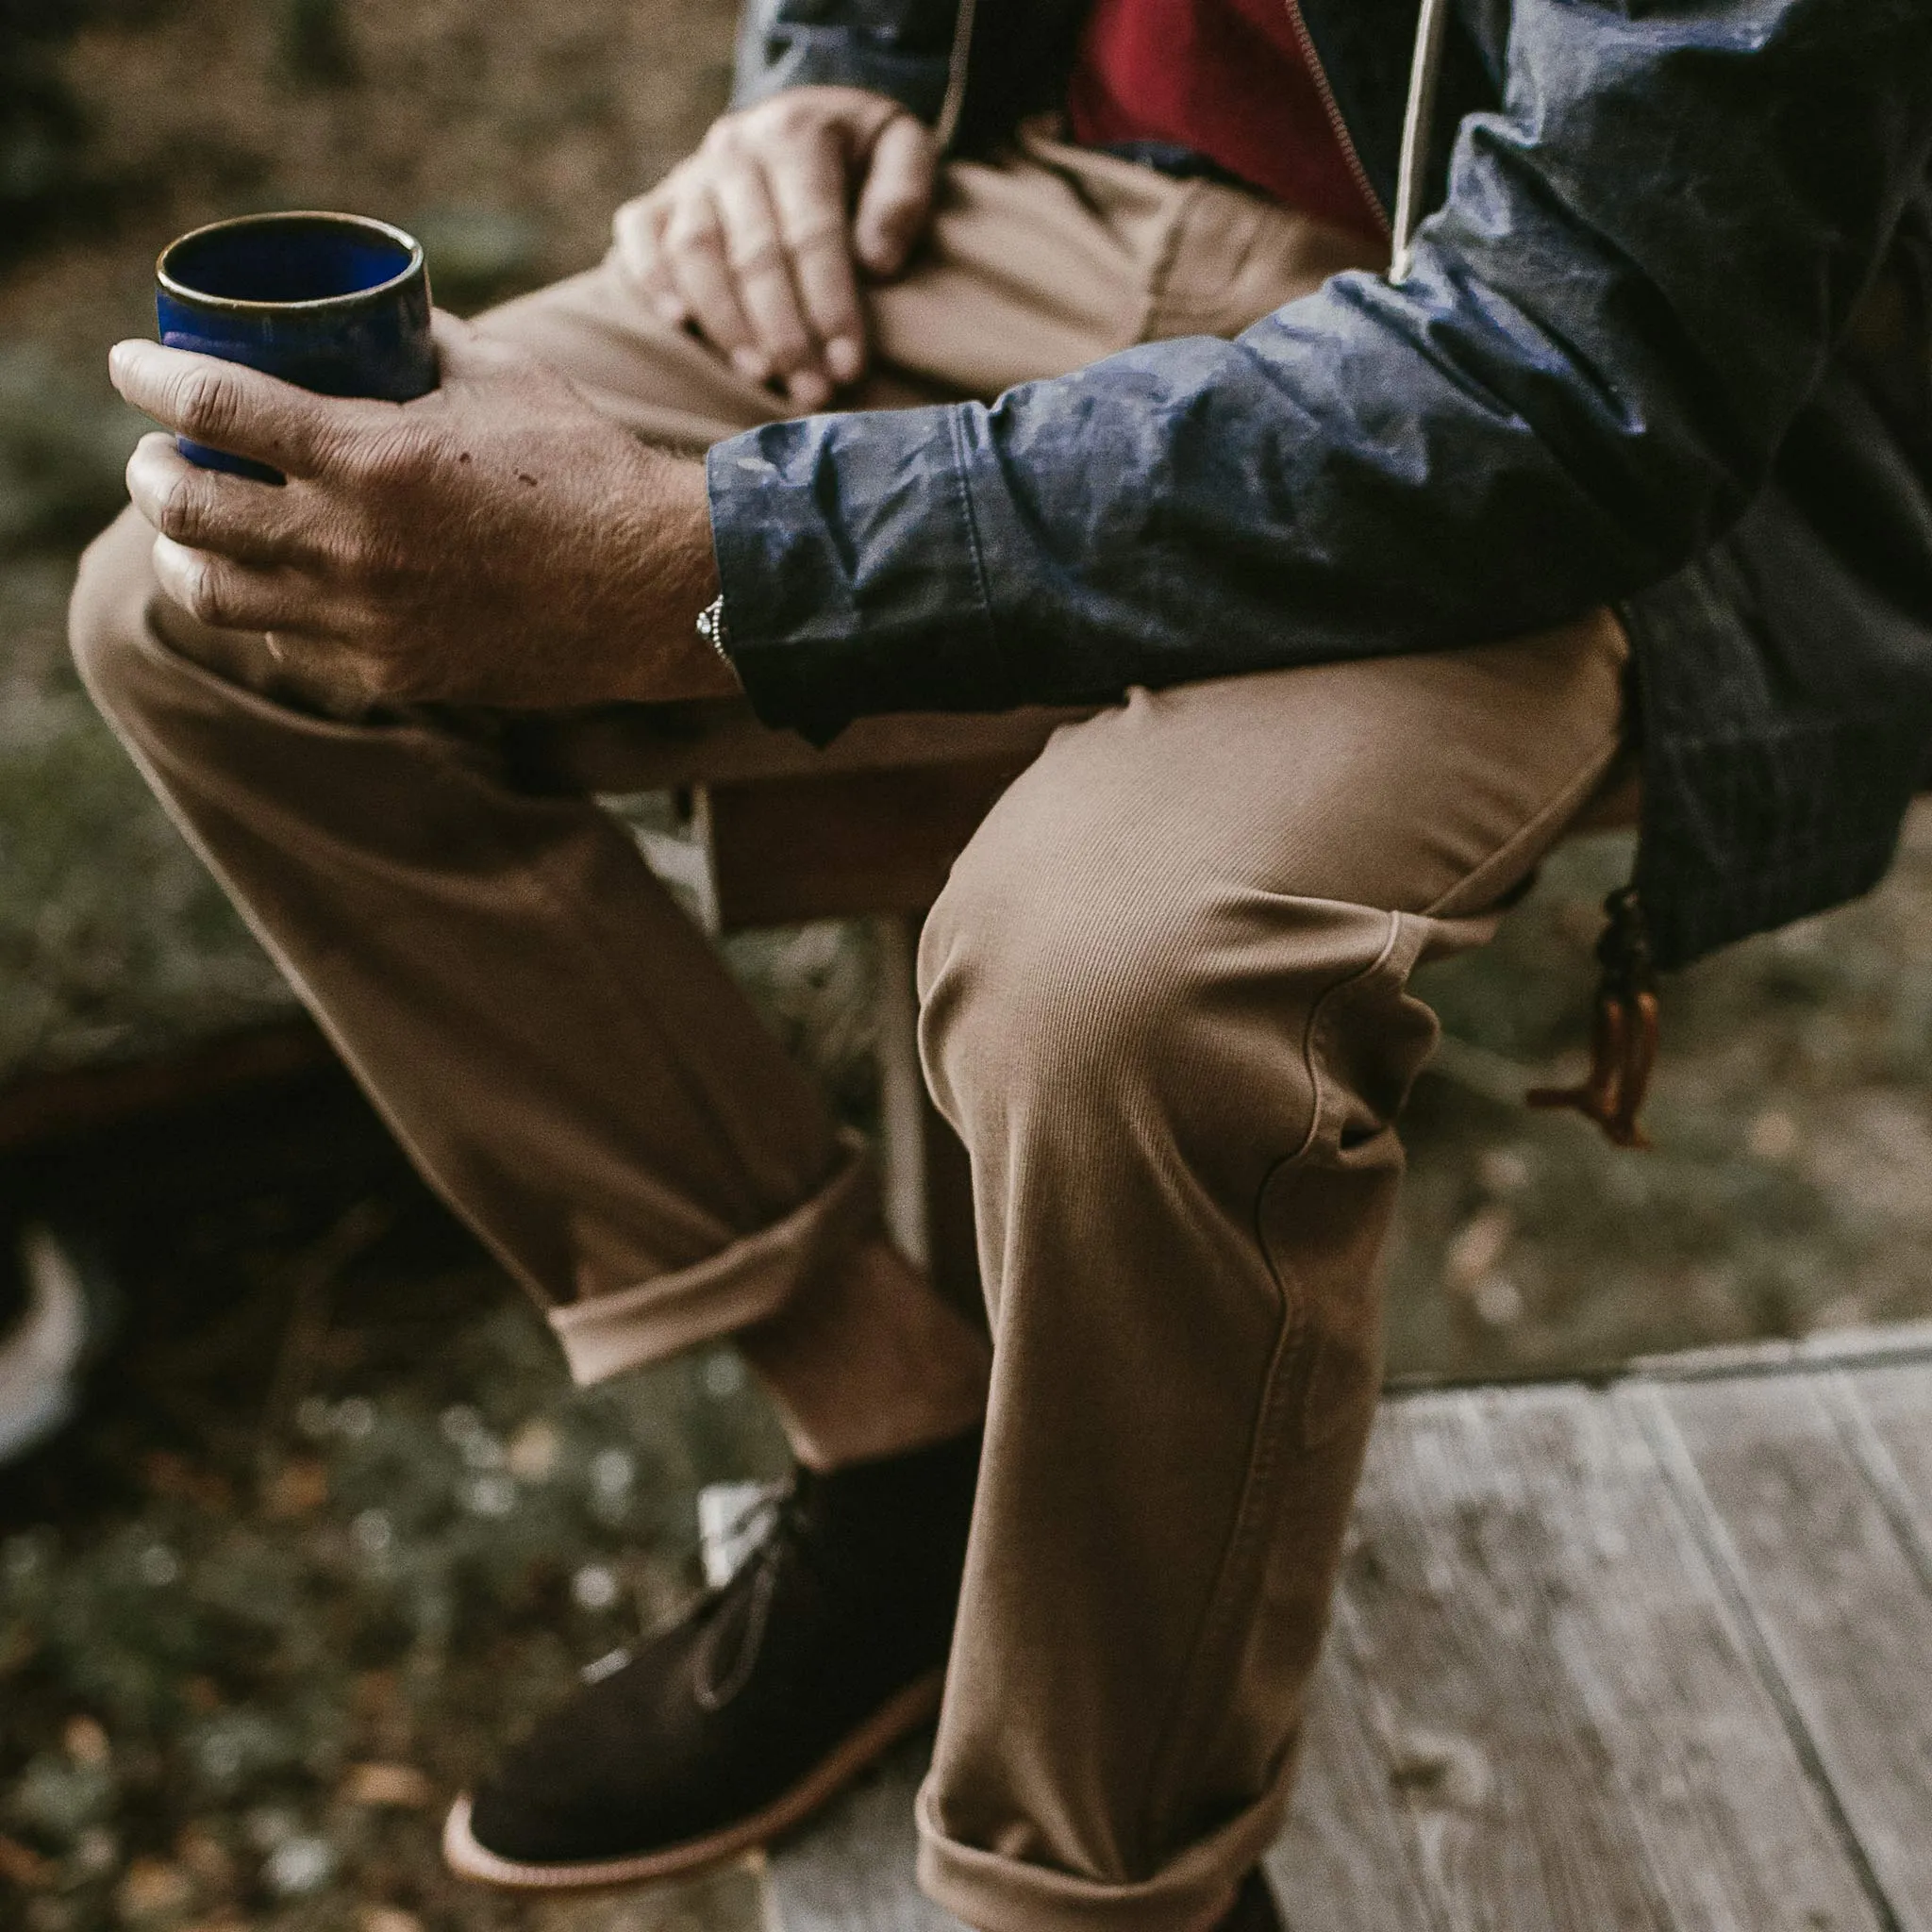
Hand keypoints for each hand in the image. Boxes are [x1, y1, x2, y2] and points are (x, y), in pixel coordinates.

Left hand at [110, 314, 734, 708]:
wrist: (658, 593)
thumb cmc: (591, 471)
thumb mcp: (504, 378)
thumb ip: (423, 345)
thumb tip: (375, 322)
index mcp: (371, 456)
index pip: (211, 404)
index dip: (147, 377)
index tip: (128, 365)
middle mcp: (350, 545)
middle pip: (184, 506)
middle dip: (150, 470)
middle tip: (159, 454)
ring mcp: (366, 619)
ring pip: (215, 592)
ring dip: (184, 551)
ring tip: (192, 528)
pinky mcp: (392, 673)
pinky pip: (290, 642)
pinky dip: (269, 607)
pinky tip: (279, 585)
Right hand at [615, 85, 937, 411]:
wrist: (806, 116)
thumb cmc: (863, 154)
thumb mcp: (903, 146)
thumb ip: (903, 194)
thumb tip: (877, 262)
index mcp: (796, 135)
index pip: (812, 232)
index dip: (830, 304)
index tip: (848, 366)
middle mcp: (735, 149)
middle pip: (753, 252)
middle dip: (785, 332)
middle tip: (811, 391)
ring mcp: (690, 174)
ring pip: (695, 251)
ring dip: (725, 322)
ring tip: (760, 375)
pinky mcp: (658, 198)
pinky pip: (638, 234)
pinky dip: (651, 277)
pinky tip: (678, 324)